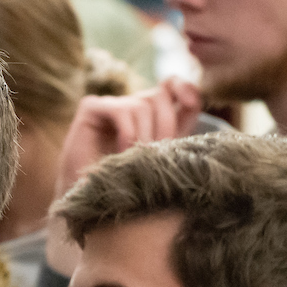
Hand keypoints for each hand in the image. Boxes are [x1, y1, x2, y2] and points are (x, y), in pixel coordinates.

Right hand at [47, 80, 201, 274]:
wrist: (89, 201)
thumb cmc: (126, 185)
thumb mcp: (162, 157)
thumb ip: (178, 129)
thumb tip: (197, 99)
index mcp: (150, 115)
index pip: (173, 86)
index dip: (185, 88)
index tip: (191, 101)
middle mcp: (130, 105)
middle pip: (160, 95)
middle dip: (165, 125)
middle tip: (156, 154)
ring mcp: (110, 104)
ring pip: (142, 104)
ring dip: (144, 135)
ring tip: (135, 160)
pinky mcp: (91, 108)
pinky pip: (121, 110)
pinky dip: (128, 133)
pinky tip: (121, 154)